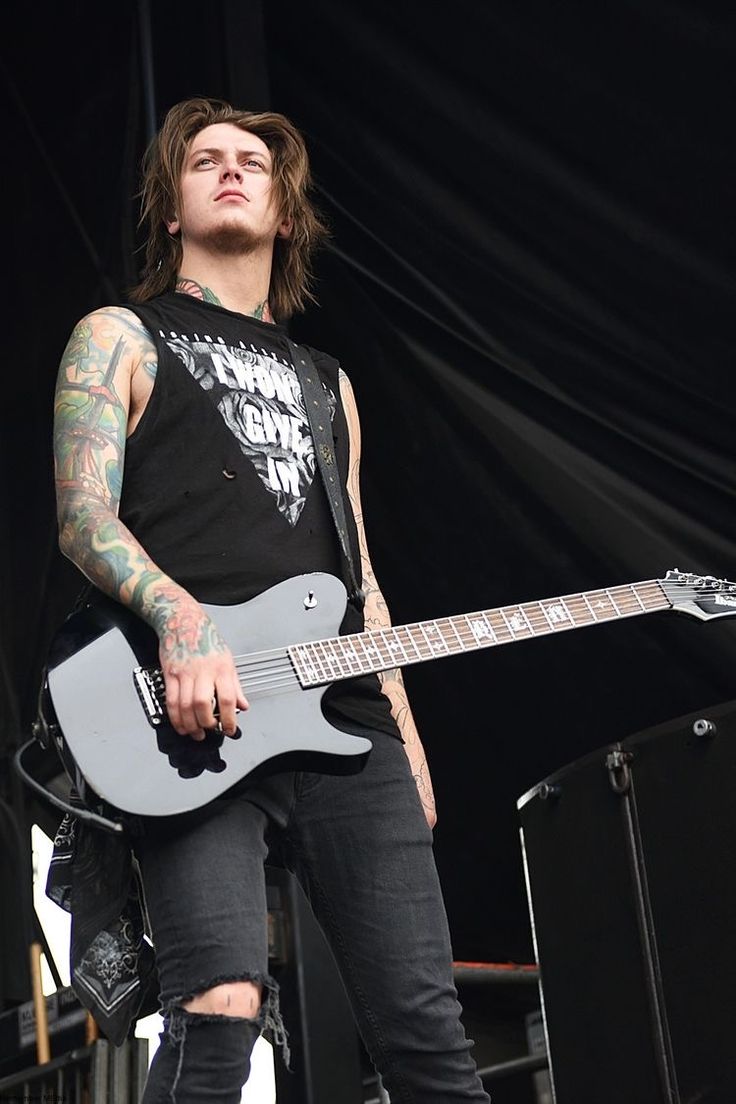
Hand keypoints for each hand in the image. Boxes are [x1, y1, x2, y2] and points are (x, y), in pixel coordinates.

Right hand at [157, 598, 248, 739]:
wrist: (183, 621)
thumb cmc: (206, 639)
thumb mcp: (228, 659)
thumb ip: (235, 685)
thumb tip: (243, 705)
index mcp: (221, 668)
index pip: (227, 698)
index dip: (229, 719)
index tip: (230, 730)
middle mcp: (203, 670)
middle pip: (203, 704)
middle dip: (206, 724)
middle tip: (209, 731)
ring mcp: (184, 672)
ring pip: (185, 705)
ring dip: (190, 724)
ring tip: (195, 732)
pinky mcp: (169, 674)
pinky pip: (171, 701)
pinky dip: (175, 717)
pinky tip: (180, 724)